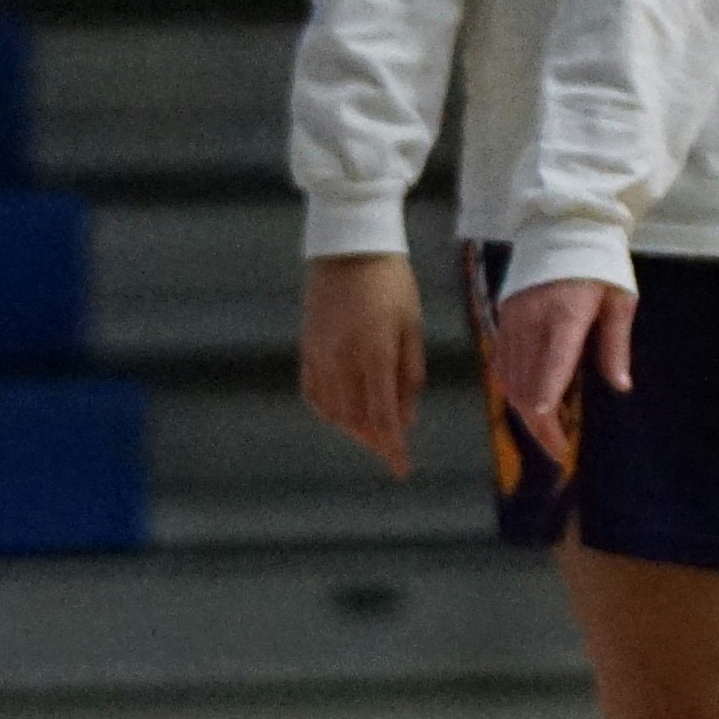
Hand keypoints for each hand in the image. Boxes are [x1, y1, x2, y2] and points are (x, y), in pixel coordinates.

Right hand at [297, 249, 427, 478]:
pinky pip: (313, 394)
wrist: (349, 249)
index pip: (382, 417)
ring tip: (372, 433)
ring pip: (332, 411)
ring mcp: (319, 357)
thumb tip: (406, 417)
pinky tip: (342, 414)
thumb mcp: (412, 326)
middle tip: (392, 449)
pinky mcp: (306, 350)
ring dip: (353, 429)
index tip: (400, 468)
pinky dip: (329, 411)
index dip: (391, 447)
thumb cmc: (391, 284)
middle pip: (355, 420)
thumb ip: (410, 374)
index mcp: (373, 356)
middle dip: (375, 440)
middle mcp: (341, 362)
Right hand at [484, 273, 637, 469]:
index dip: (549, 394)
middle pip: (527, 381)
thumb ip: (615, 344)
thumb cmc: (600, 264)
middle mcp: (533, 320)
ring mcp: (513, 320)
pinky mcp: (502, 318)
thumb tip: (620, 386)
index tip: (549, 423)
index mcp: (566, 314)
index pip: (554, 361)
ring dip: (524, 410)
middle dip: (540, 422)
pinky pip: (501, 363)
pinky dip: (512, 389)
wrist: (564, 226)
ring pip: (509, 377)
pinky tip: (526, 405)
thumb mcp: (619, 300)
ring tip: (546, 434)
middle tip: (558, 451)